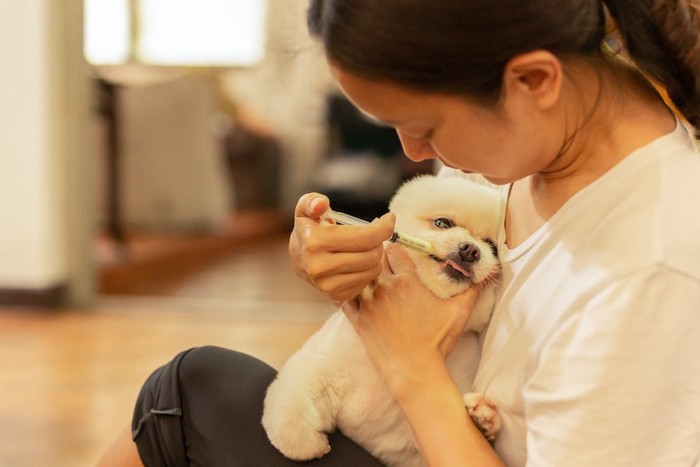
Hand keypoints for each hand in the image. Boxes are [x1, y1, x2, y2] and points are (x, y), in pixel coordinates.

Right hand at [288, 192, 395, 303]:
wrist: (299, 259)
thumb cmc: (310, 229)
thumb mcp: (306, 209)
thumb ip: (312, 201)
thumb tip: (322, 204)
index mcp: (314, 243)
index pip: (364, 237)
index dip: (384, 227)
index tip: (389, 219)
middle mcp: (319, 267)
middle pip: (371, 255)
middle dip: (379, 242)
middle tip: (375, 235)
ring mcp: (327, 285)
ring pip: (372, 270)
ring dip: (376, 257)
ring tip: (366, 248)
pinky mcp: (336, 296)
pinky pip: (366, 283)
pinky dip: (368, 272)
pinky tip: (360, 263)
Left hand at [342, 244, 481, 391]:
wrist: (415, 371)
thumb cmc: (437, 342)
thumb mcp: (458, 313)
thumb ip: (472, 290)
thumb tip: (490, 275)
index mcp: (407, 282)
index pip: (394, 250)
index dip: (394, 247)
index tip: (394, 249)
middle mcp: (385, 288)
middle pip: (373, 258)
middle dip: (375, 256)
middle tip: (376, 258)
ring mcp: (368, 303)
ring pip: (357, 275)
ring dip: (359, 272)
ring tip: (361, 273)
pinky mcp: (357, 320)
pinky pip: (344, 296)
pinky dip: (346, 291)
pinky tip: (351, 292)